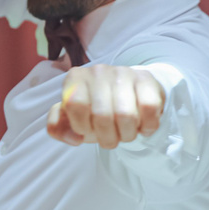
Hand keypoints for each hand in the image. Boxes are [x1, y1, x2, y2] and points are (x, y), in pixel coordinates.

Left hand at [45, 65, 164, 148]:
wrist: (125, 94)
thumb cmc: (94, 110)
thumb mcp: (71, 119)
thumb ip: (58, 128)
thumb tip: (74, 138)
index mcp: (75, 78)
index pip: (75, 105)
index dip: (82, 125)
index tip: (88, 129)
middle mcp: (98, 71)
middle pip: (102, 116)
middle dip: (107, 138)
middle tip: (110, 138)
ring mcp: (123, 72)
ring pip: (126, 115)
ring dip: (127, 135)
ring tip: (126, 133)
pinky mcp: (146, 79)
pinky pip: (149, 108)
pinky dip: (147, 126)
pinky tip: (142, 125)